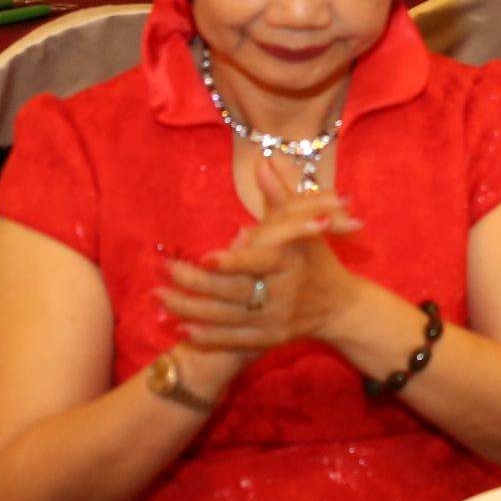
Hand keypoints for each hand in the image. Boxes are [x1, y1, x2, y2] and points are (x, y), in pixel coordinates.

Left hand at [154, 160, 365, 354]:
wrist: (341, 306)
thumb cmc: (318, 259)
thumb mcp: (306, 227)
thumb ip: (280, 195)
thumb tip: (264, 161)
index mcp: (293, 262)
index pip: (260, 262)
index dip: (233, 262)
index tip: (205, 257)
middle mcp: (285, 292)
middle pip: (235, 290)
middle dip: (196, 283)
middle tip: (165, 271)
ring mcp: (277, 319)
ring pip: (227, 316)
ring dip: (190, 308)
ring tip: (159, 297)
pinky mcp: (270, 339)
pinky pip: (234, 339)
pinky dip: (207, 336)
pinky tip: (181, 329)